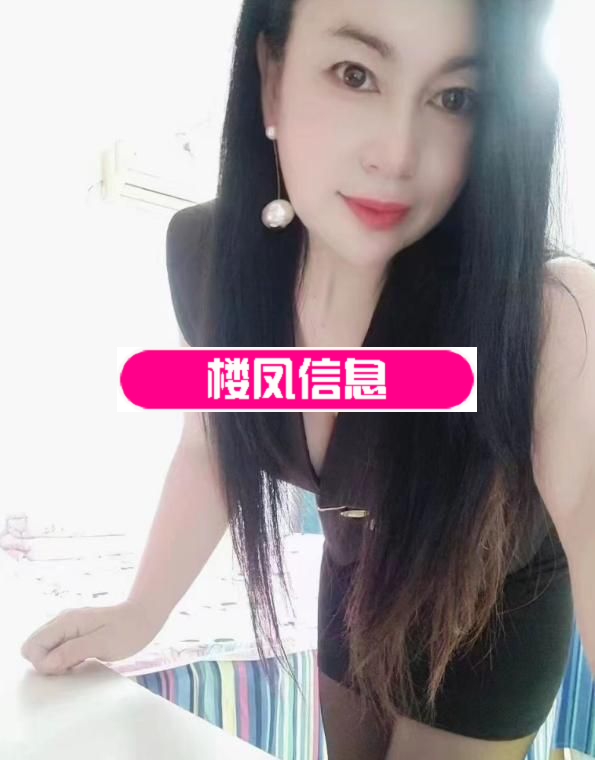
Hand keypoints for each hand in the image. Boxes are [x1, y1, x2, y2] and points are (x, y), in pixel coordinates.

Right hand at [20, 600, 161, 674]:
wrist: (144, 617)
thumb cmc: (128, 631)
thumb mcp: (103, 644)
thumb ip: (73, 651)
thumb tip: (46, 664)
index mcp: (66, 621)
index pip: (32, 646)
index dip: (43, 663)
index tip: (66, 667)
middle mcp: (62, 621)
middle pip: (33, 647)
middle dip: (46, 664)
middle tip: (72, 666)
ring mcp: (67, 627)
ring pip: (44, 650)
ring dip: (55, 663)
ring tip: (79, 662)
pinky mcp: (73, 633)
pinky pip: (56, 650)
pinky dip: (63, 660)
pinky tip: (81, 660)